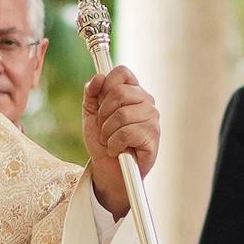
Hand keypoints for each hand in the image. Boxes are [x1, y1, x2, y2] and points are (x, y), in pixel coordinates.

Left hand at [83, 64, 159, 218]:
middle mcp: (146, 102)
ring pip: (122, 114)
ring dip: (107, 132)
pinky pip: (126, 132)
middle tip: (103, 128)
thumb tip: (98, 77)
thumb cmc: (103, 141)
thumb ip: (92, 94)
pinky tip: (117, 150)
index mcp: (133, 93)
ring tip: (110, 141)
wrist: (108, 170)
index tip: (100, 103)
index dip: (106, 85)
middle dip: (103, 114)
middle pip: (119, 92)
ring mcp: (152, 119)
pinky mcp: (152, 137)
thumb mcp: (92, 115)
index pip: (122, 73)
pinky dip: (114, 144)